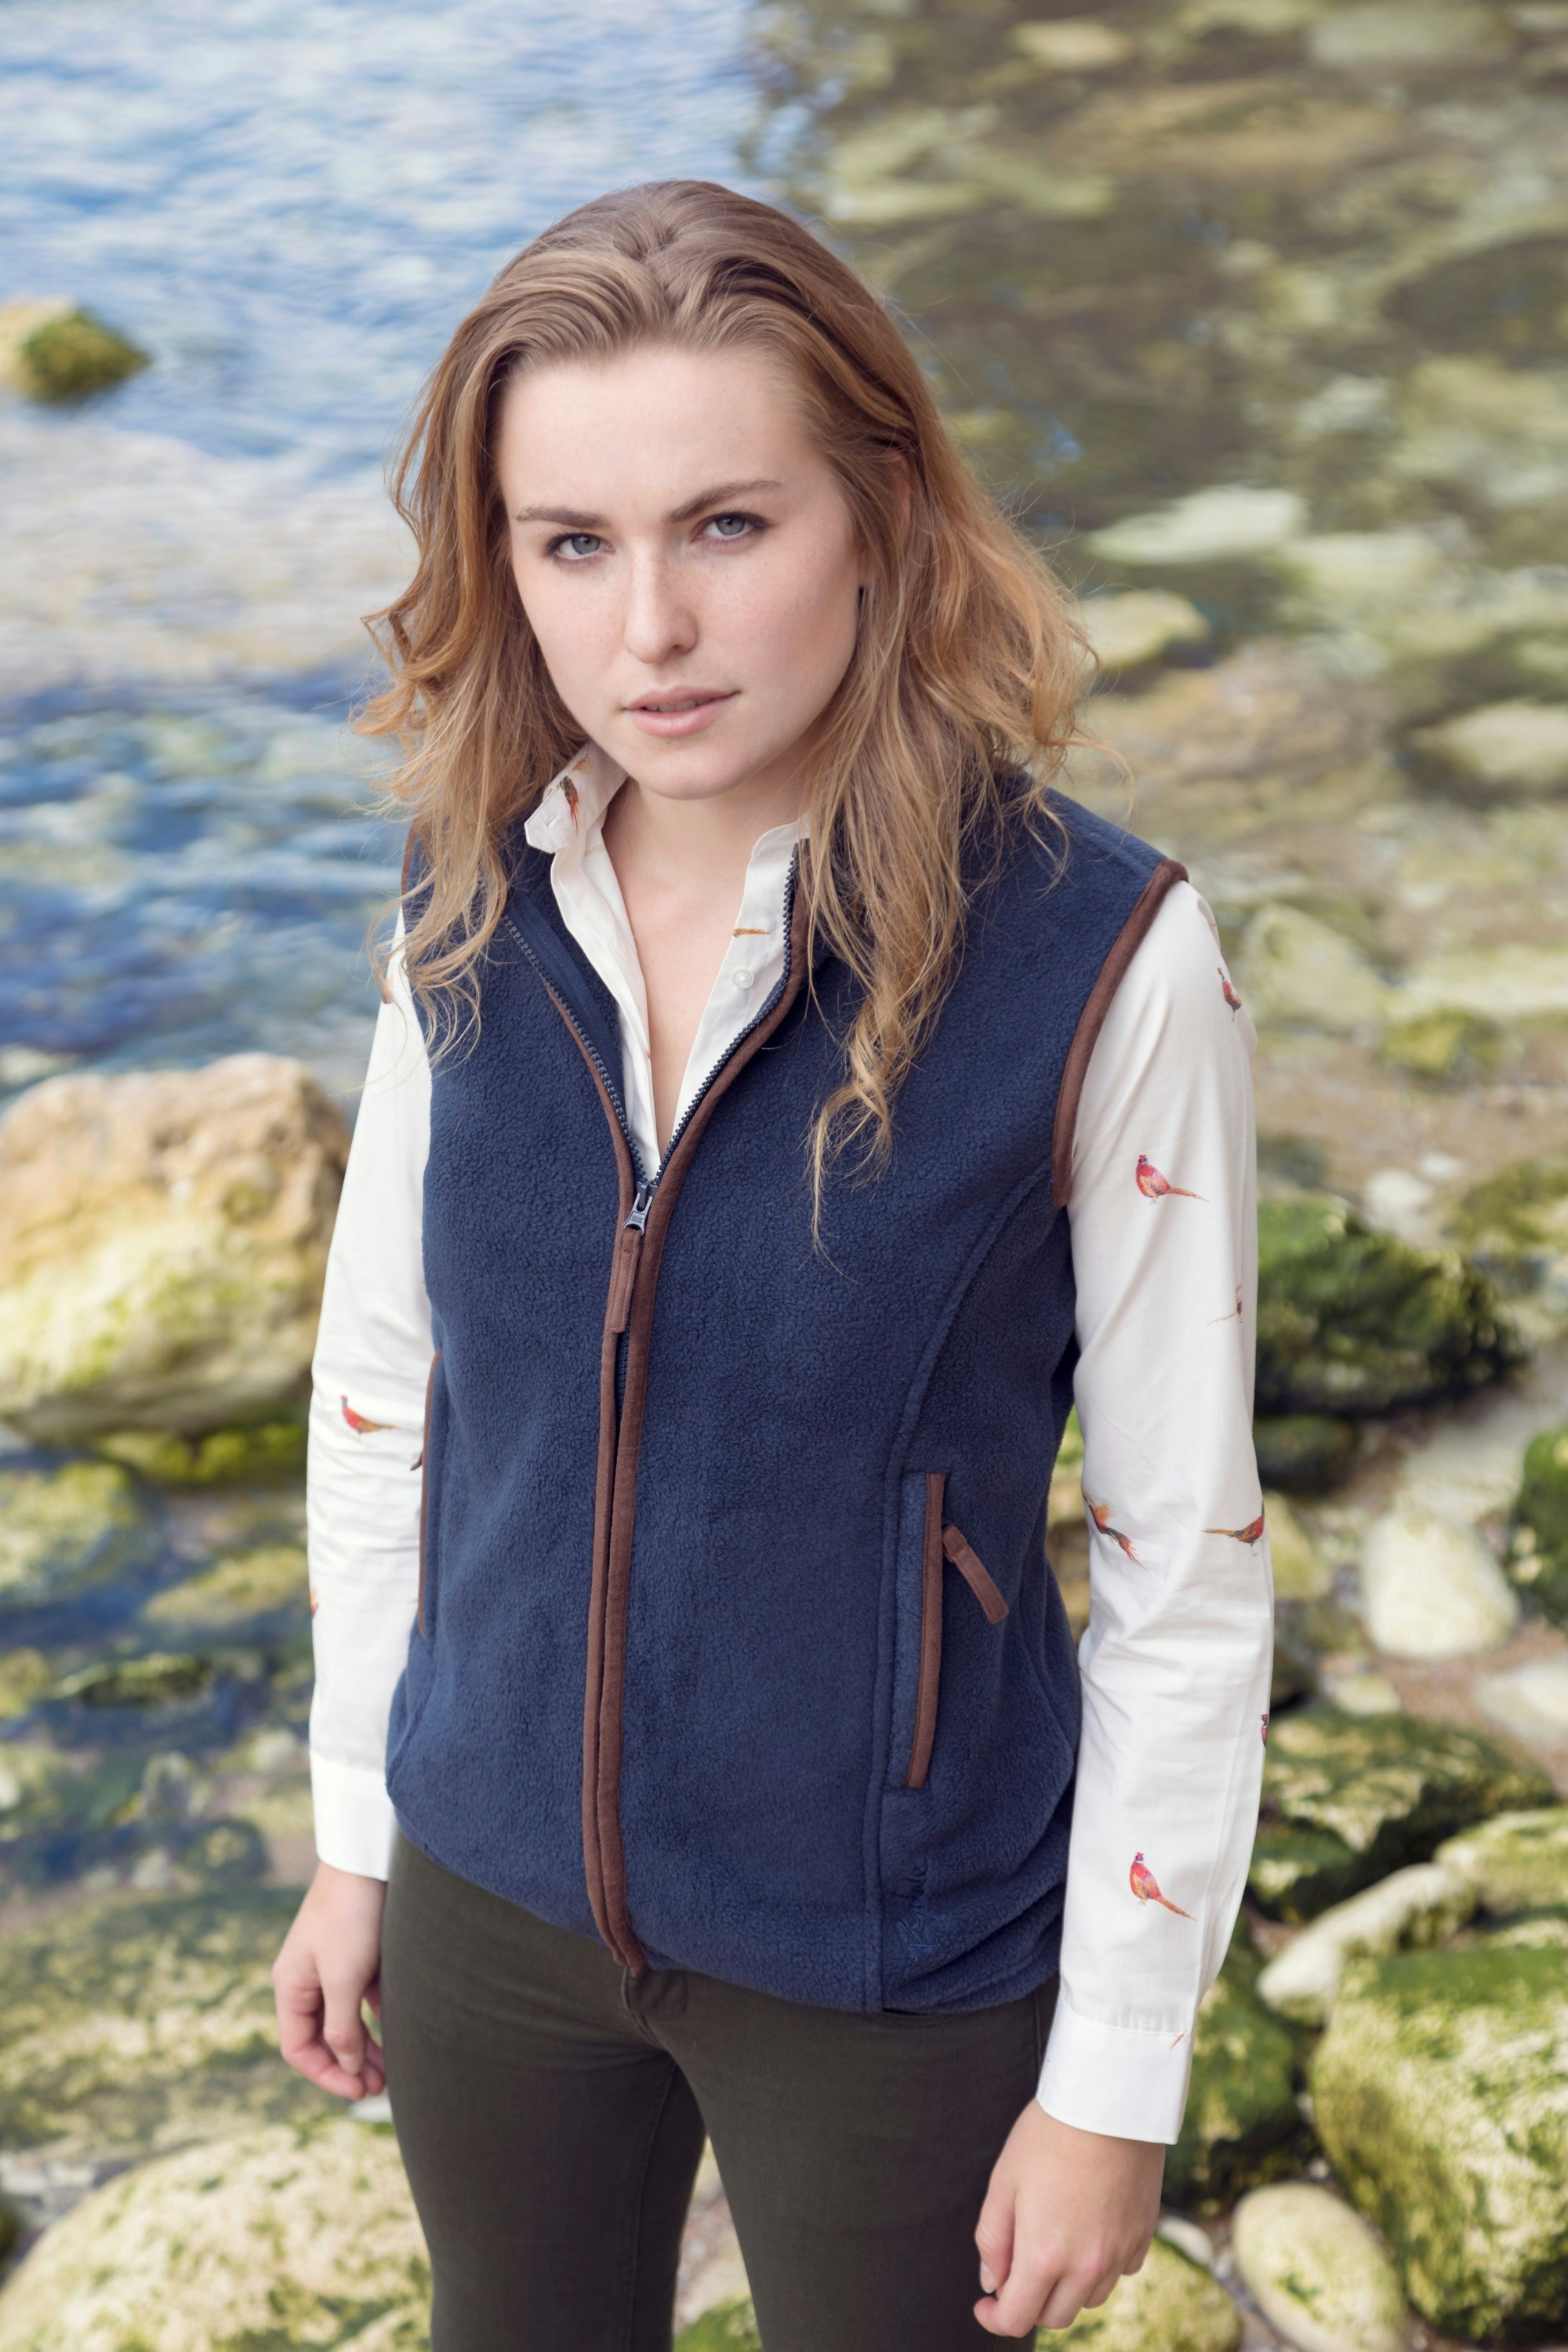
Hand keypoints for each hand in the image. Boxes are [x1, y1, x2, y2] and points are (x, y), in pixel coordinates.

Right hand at [272, 1859, 388, 2099]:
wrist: (368, 1859)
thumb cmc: (350, 1917)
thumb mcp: (343, 1978)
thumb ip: (342, 2026)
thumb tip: (348, 2065)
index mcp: (290, 1987)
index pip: (299, 2048)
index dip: (326, 2073)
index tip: (358, 2089)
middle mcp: (307, 1980)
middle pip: (322, 2037)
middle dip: (349, 2065)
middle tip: (380, 2087)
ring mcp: (332, 1966)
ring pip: (345, 2020)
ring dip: (366, 2046)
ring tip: (392, 2071)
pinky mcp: (358, 1954)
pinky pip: (363, 1997)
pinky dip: (377, 2017)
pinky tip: (402, 2029)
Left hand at [973, 2100, 1164, 2336]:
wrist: (1109, 2100)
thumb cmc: (1049, 2133)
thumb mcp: (1004, 2181)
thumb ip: (993, 2239)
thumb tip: (992, 2281)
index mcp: (1045, 2255)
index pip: (1017, 2318)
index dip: (995, 2317)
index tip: (985, 2303)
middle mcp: (1086, 2266)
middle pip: (1055, 2316)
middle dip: (1030, 2302)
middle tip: (1016, 2268)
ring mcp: (1119, 2253)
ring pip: (1088, 2298)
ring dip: (1066, 2286)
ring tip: (1053, 2242)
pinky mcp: (1143, 2236)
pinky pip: (1119, 2272)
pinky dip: (1100, 2265)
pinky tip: (1088, 2231)